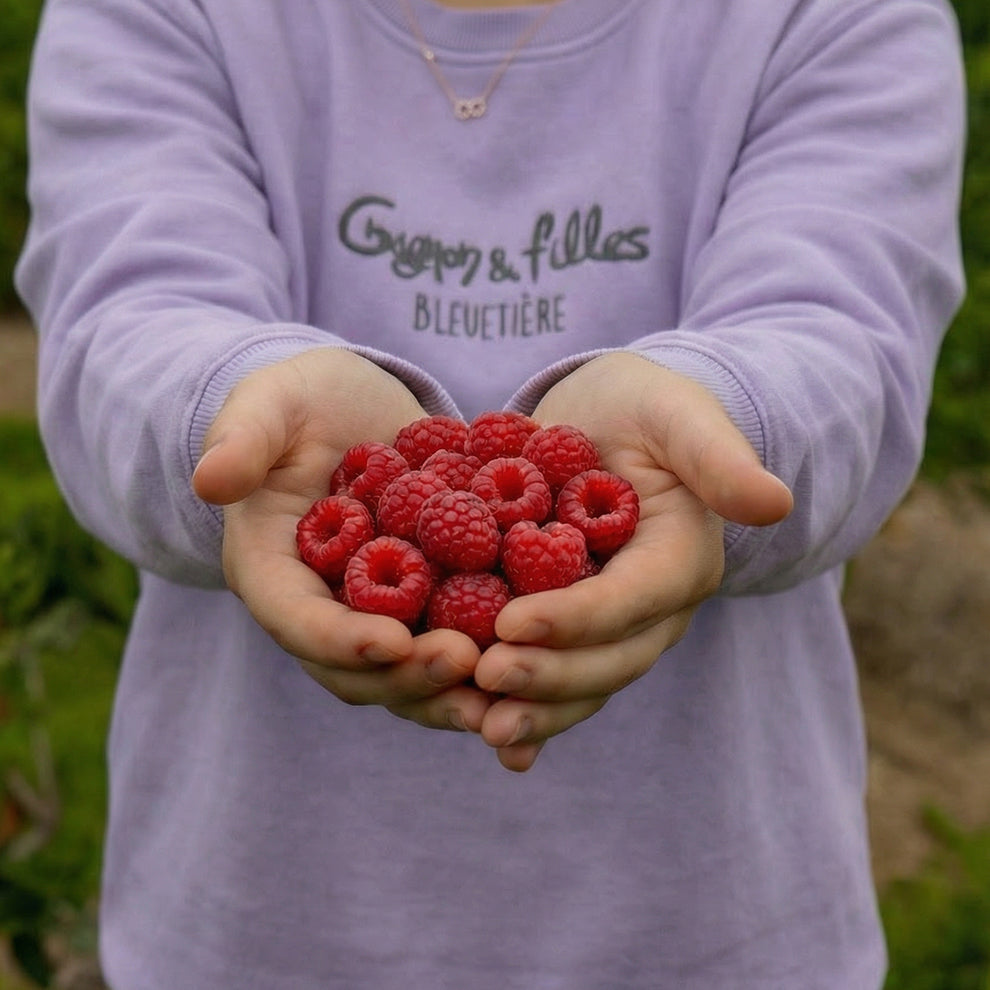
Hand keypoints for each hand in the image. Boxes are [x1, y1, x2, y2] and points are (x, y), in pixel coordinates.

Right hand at [191, 347, 491, 732]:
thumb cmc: (300, 403)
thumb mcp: (268, 406)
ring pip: (412, 673)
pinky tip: (545, 670)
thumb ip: (243, 439)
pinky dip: (493, 665)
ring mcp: (376, 615)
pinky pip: (456, 644)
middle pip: (360, 668)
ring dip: (459, 690)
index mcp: (275, 570)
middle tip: (468, 665)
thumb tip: (209, 479)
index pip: (298, 619)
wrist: (350, 411)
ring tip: (514, 685)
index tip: (392, 642)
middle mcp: (323, 607)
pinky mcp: (427, 607)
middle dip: (412, 676)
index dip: (340, 639)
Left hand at [473, 352, 793, 771]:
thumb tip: (775, 502)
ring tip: (478, 723)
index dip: (577, 617)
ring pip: (583, 682)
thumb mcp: (677, 414)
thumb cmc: (643, 409)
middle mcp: (653, 608)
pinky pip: (557, 676)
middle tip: (484, 675)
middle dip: (548, 674)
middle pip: (609, 658)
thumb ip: (718, 457)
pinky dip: (529, 712)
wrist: (608, 422)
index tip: (512, 622)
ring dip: (535, 709)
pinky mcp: (576, 630)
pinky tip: (492, 742)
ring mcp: (616, 627)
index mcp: (681, 559)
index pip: (634, 599)